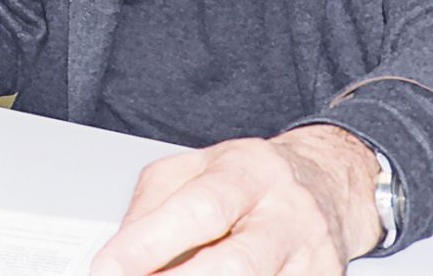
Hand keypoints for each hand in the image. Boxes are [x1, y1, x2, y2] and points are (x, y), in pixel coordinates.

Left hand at [90, 125, 382, 274]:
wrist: (324, 182)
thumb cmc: (248, 177)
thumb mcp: (196, 167)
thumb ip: (154, 201)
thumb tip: (122, 247)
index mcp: (247, 171)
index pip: (196, 209)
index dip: (149, 243)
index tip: (108, 266)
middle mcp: (285, 213)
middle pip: (236, 263)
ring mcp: (310, 256)